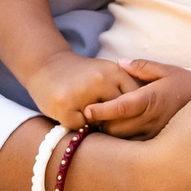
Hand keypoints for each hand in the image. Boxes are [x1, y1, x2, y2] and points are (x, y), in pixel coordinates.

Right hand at [29, 50, 145, 129]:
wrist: (46, 64)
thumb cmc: (81, 74)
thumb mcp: (106, 73)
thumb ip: (123, 91)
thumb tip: (144, 119)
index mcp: (114, 71)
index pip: (134, 101)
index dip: (131, 113)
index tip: (125, 117)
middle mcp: (100, 80)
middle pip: (118, 114)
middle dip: (112, 119)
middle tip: (100, 114)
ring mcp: (81, 93)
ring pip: (98, 122)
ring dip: (93, 122)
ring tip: (82, 108)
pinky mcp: (64, 106)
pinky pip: (79, 126)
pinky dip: (75, 123)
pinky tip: (68, 110)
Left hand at [82, 59, 190, 138]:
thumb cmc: (187, 85)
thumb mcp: (167, 70)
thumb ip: (142, 66)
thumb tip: (120, 63)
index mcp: (151, 99)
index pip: (120, 108)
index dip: (101, 110)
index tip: (86, 109)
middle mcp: (152, 120)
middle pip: (115, 129)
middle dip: (102, 124)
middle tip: (95, 116)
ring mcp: (155, 135)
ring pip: (123, 142)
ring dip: (112, 135)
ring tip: (108, 125)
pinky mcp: (158, 145)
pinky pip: (134, 149)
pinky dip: (124, 143)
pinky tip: (123, 135)